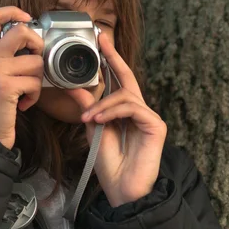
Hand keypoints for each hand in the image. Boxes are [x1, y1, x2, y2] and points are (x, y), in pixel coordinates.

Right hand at [0, 6, 44, 149]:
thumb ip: (8, 55)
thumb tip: (35, 40)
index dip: (11, 11)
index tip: (26, 18)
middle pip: (21, 31)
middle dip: (38, 45)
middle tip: (35, 61)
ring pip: (36, 61)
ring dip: (38, 80)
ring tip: (27, 92)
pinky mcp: (5, 86)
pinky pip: (35, 82)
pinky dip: (35, 96)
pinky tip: (24, 104)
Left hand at [65, 33, 166, 206]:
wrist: (120, 189)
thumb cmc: (108, 162)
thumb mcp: (92, 128)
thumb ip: (87, 107)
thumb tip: (72, 86)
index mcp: (123, 110)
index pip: (117, 79)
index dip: (110, 59)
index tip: (100, 40)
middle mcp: (137, 110)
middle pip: (127, 77)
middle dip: (113, 57)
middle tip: (101, 40)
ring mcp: (148, 117)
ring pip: (124, 95)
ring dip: (102, 105)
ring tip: (87, 119)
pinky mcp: (156, 125)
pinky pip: (132, 108)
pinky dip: (112, 112)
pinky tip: (98, 121)